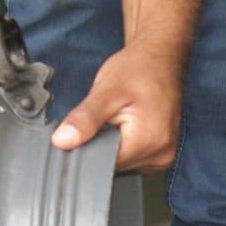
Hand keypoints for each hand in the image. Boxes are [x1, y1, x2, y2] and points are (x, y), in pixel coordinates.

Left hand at [50, 41, 183, 172]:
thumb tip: (62, 141)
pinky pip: (134, 159)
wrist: (160, 59)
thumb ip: (84, 119)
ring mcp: (163, 157)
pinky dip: (125, 145)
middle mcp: (160, 155)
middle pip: (115, 165)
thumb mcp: (106, 91)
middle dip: (103, 144)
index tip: (89, 125)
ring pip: (123, 164)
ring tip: (120, 119)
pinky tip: (128, 126)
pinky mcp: (162, 155)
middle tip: (106, 117)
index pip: (104, 163)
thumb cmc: (138, 69)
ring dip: (114, 145)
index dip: (90, 145)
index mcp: (148, 142)